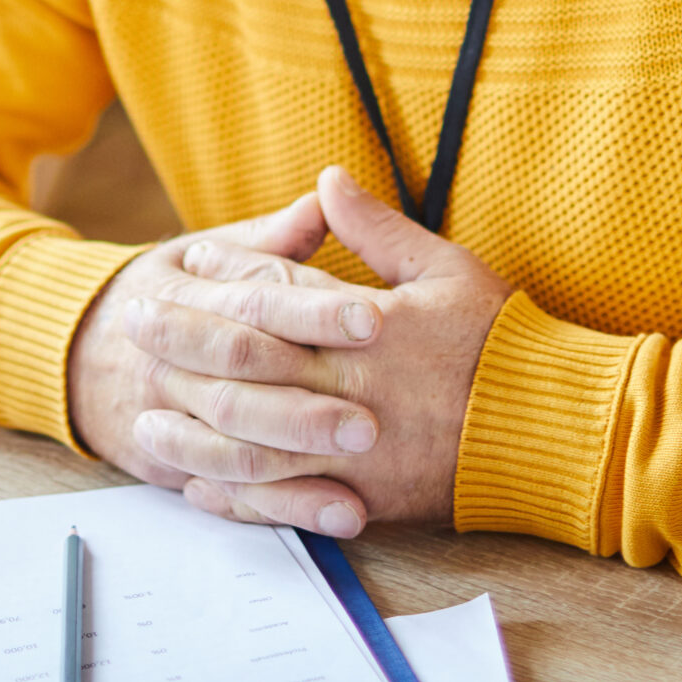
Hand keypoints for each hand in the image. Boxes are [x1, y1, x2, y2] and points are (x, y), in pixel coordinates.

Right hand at [65, 192, 380, 534]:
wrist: (74, 350)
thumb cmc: (166, 295)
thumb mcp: (203, 251)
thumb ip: (269, 237)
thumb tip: (327, 197)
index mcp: (188, 293)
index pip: (255, 300)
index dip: (315, 309)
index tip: (375, 318)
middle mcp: (174, 357)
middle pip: (242, 379)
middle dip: (308, 403)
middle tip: (373, 419)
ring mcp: (169, 415)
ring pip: (232, 445)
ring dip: (299, 464)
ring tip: (362, 470)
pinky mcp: (173, 464)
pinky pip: (230, 490)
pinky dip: (284, 507)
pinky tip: (337, 513)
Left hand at [123, 166, 514, 534]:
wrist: (549, 430)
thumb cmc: (501, 343)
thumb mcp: (445, 269)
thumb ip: (378, 230)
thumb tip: (329, 180)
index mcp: (364, 328)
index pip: (275, 298)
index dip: (225, 279)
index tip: (185, 263)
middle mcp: (348, 389)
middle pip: (245, 367)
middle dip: (183, 345)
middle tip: (132, 327)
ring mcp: (351, 450)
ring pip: (251, 445)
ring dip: (193, 433)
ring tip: (146, 425)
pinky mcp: (362, 496)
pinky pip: (285, 501)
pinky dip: (238, 498)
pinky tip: (200, 488)